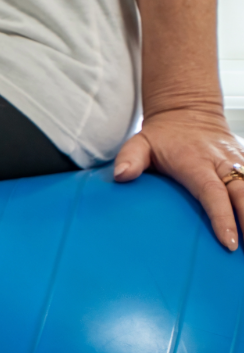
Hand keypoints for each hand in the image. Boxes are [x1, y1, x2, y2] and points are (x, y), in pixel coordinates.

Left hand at [113, 107, 243, 249]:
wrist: (187, 111)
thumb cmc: (160, 136)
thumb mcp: (139, 143)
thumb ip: (129, 159)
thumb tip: (121, 176)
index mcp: (195, 162)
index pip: (212, 193)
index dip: (223, 217)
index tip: (229, 241)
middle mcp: (221, 161)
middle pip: (243, 193)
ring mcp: (236, 160)